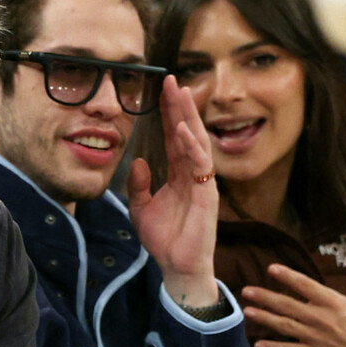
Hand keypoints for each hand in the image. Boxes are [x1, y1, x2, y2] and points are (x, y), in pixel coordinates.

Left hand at [128, 75, 218, 307]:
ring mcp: (202, 182)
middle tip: (173, 80)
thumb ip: (139, 184)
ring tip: (182, 94)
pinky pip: (200, 164)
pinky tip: (183, 129)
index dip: (169, 114)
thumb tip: (138, 161)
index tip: (162, 90)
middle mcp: (193, 174)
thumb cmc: (165, 240)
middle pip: (188, 133)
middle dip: (181, 107)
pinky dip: (192, 146)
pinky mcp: (207, 194)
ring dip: (189, 118)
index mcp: (179, 175)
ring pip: (198, 142)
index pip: (174, 137)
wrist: (177, 266)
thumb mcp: (141, 208)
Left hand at [242, 244, 345, 346]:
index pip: (307, 286)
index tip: (271, 268)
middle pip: (288, 305)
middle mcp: (322, 319)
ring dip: (264, 318)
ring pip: (284, 326)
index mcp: (334, 302)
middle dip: (266, 297)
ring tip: (247, 311)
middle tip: (246, 290)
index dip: (288, 276)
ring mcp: (316, 338)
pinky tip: (258, 345)